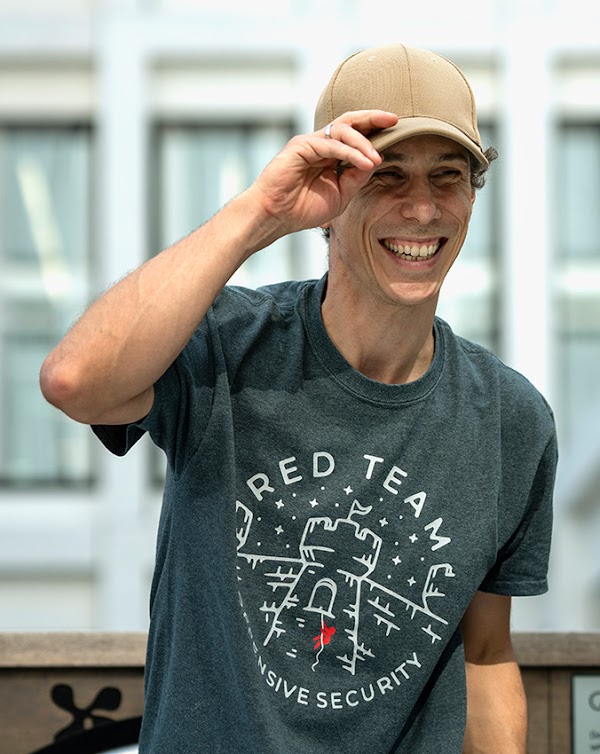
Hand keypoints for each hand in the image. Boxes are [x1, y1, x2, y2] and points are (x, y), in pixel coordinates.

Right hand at [246, 110, 397, 235]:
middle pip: (349, 123)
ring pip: (342, 131)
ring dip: (363, 143)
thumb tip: (376, 161)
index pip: (355, 136)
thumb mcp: (340, 195)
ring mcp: (310, 143)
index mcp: (330, 155)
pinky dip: (350, 152)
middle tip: (393, 119)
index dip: (374, 131)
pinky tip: (364, 162)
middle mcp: (320, 144)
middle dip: (372, 118)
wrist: (275, 216)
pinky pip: (330, 144)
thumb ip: (356, 178)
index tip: (396, 128)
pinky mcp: (301, 146)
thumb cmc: (303, 209)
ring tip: (376, 158)